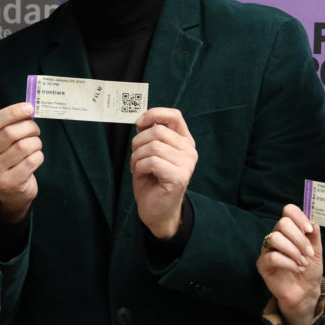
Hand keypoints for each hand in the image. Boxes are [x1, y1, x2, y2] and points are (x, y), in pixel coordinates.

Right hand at [0, 102, 42, 222]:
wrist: (10, 192)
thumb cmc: (9, 158)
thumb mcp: (2, 142)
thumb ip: (11, 125)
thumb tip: (29, 109)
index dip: (12, 112)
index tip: (29, 107)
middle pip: (10, 133)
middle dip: (29, 127)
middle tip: (35, 130)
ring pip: (23, 147)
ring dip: (35, 143)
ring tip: (35, 145)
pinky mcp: (9, 183)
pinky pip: (31, 161)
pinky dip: (38, 156)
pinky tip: (35, 158)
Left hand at [130, 108, 197, 237]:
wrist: (157, 210)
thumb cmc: (152, 180)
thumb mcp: (149, 152)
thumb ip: (149, 135)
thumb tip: (141, 119)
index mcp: (184, 141)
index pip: (174, 115)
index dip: (154, 114)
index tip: (140, 123)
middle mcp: (189, 150)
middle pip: (158, 131)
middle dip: (138, 142)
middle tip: (135, 156)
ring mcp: (187, 164)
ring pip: (153, 146)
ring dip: (137, 156)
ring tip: (137, 167)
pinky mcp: (179, 177)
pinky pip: (152, 161)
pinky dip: (139, 166)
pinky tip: (141, 173)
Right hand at [256, 204, 322, 324]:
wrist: (305, 291)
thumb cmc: (309, 269)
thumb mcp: (317, 249)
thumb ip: (314, 234)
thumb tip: (312, 221)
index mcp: (290, 229)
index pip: (288, 211)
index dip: (299, 217)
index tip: (309, 230)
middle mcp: (277, 235)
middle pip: (283, 223)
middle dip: (299, 238)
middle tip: (308, 253)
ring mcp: (268, 249)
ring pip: (276, 238)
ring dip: (294, 251)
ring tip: (303, 263)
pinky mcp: (263, 264)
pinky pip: (272, 256)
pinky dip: (288, 262)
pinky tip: (297, 269)